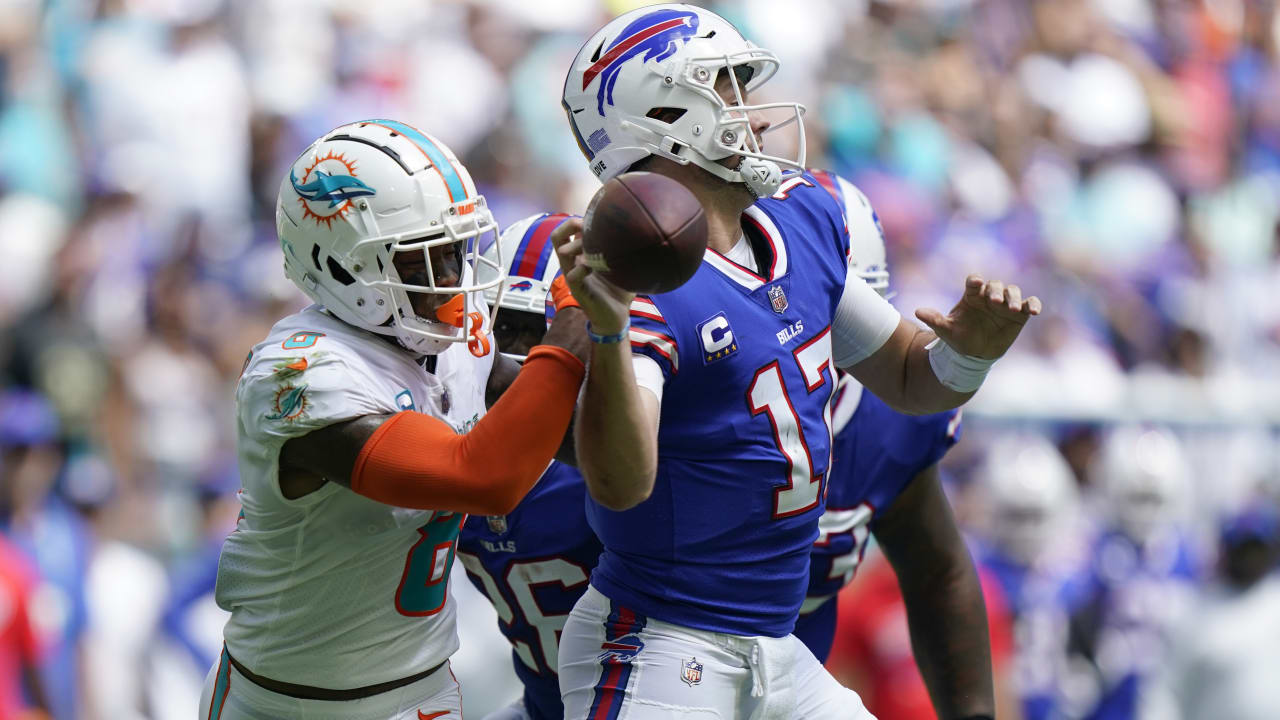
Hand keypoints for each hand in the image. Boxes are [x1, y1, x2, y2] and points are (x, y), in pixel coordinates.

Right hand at [549, 217, 633, 334]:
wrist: (617, 317)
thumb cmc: (619, 290)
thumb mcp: (621, 264)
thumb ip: (623, 249)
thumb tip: (638, 230)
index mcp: (580, 256)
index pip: (567, 231)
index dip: (579, 221)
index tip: (598, 221)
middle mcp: (572, 263)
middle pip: (557, 237)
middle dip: (570, 224)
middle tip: (588, 226)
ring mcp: (572, 276)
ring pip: (561, 251)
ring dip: (578, 244)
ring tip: (594, 246)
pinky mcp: (577, 290)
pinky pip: (572, 274)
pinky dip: (583, 267)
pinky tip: (596, 267)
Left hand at [914, 275, 1040, 359]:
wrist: (976, 354)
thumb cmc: (959, 338)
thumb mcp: (946, 330)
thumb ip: (934, 320)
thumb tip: (917, 311)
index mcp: (971, 296)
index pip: (974, 281)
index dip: (976, 280)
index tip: (976, 283)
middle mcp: (989, 296)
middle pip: (995, 284)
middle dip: (996, 290)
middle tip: (994, 301)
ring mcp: (1005, 304)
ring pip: (1013, 291)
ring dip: (1014, 297)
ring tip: (1013, 309)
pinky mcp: (1020, 314)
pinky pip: (1030, 304)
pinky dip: (1033, 304)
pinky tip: (1035, 311)